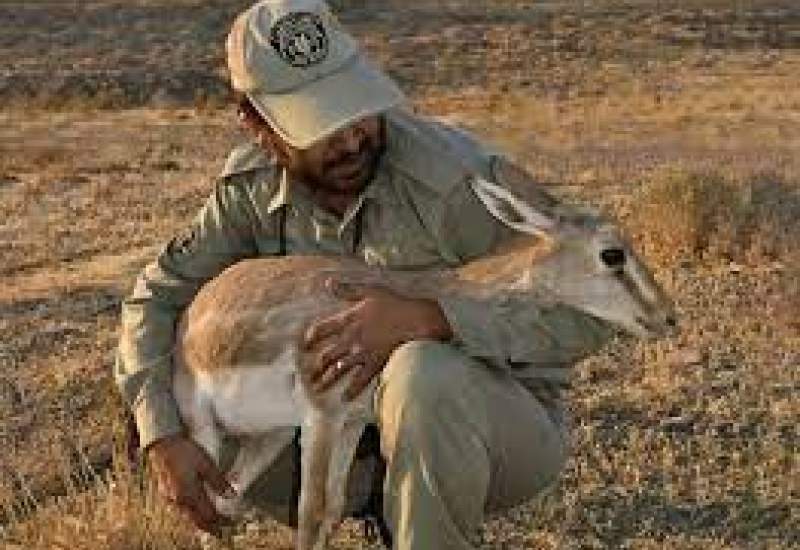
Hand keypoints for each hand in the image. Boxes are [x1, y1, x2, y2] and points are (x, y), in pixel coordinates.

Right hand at [147, 434, 233, 532]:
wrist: (162, 445)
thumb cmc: (185, 452)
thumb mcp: (206, 464)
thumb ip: (218, 481)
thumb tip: (231, 495)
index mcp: (191, 495)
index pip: (209, 515)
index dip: (221, 522)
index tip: (230, 525)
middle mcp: (179, 501)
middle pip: (197, 521)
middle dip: (210, 527)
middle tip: (221, 532)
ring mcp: (171, 499)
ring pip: (188, 517)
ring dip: (200, 522)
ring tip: (210, 524)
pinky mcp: (166, 494)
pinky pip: (181, 510)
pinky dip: (191, 514)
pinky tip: (195, 511)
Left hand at [302, 279, 451, 399]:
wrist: (416, 320)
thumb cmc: (395, 304)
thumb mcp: (370, 291)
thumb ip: (347, 290)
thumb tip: (328, 283)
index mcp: (349, 319)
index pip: (322, 329)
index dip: (311, 337)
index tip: (305, 344)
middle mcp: (351, 338)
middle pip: (327, 355)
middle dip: (316, 366)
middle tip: (308, 375)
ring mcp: (362, 353)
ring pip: (338, 370)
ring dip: (326, 380)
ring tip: (317, 389)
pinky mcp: (375, 364)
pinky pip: (359, 381)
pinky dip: (351, 390)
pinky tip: (345, 398)